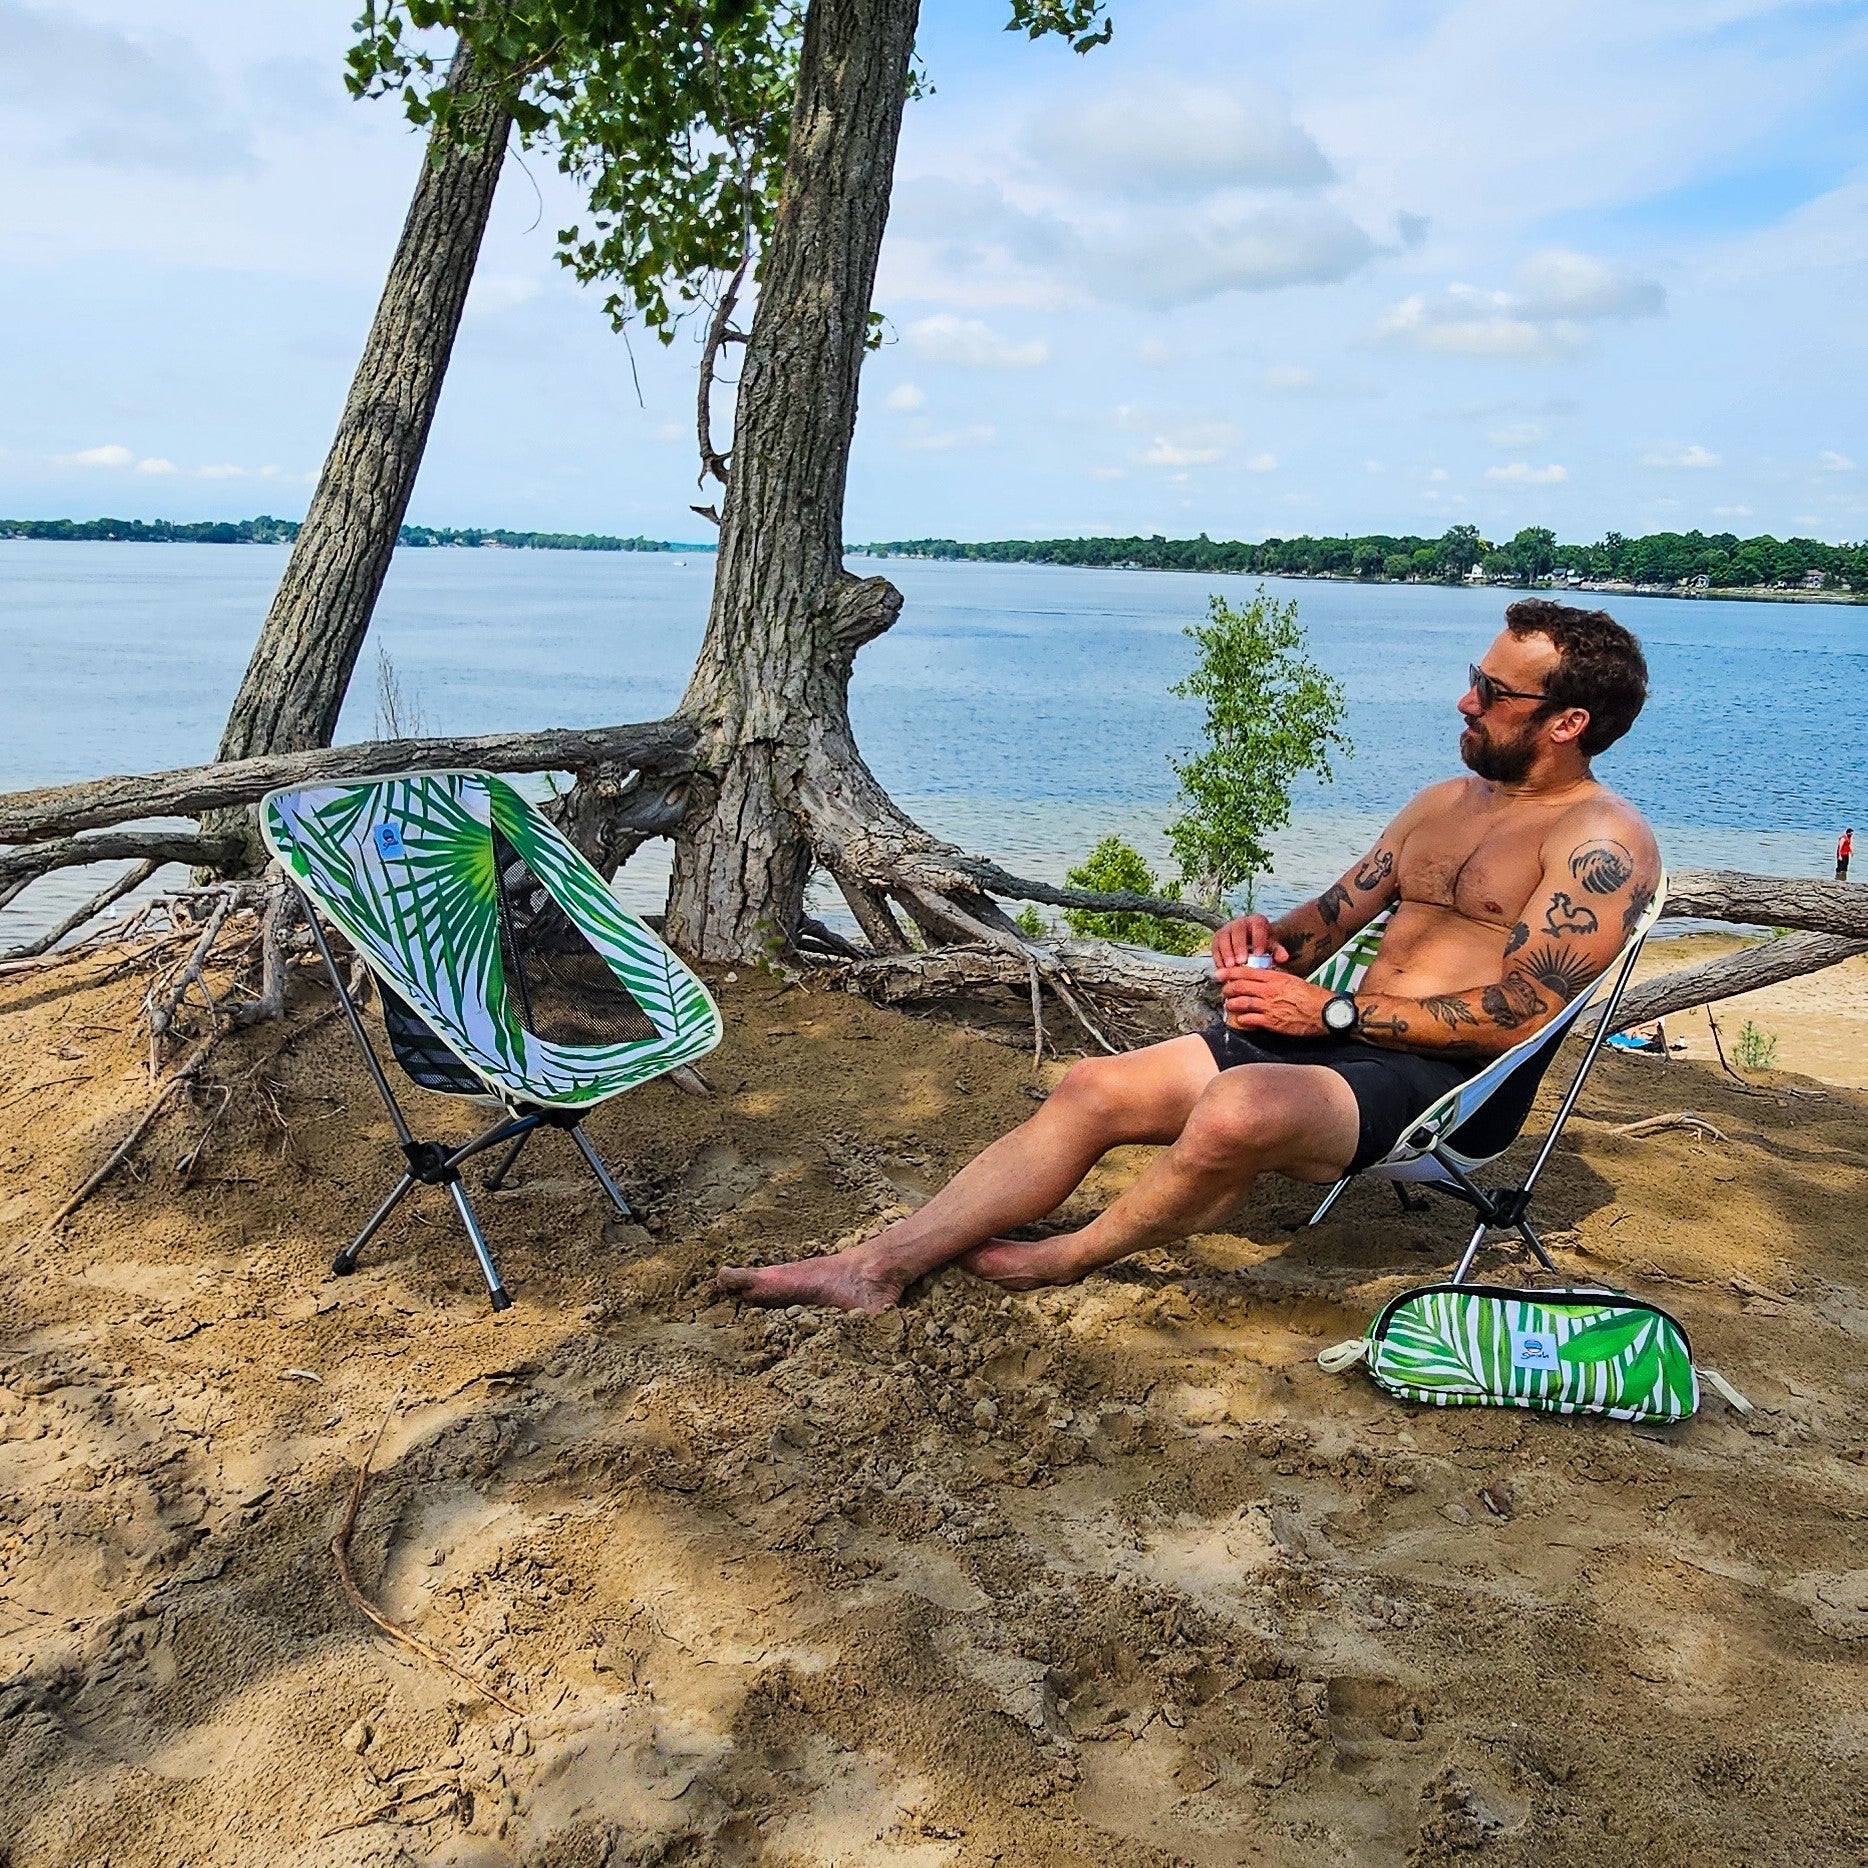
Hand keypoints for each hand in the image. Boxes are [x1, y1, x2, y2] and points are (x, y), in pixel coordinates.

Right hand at [1212, 913, 1286, 972]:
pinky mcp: (1217, 937)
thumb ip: (1278, 951)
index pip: (1257, 926)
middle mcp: (1240, 921)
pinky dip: (1218, 957)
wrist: (1251, 942)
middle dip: (1239, 946)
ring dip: (1226, 952)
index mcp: (1257, 921)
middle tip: (1242, 962)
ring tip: (1230, 967)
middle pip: (1237, 930)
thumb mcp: (1273, 947)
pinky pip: (1215, 945)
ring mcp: (1227, 928)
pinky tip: (1222, 968)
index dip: (1258, 939)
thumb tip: (1283, 958)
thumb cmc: (1264, 945)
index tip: (1259, 954)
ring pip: (1223, 937)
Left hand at [1218, 966, 1332, 1035]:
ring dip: (1231, 1004)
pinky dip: (1241, 1019)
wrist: (1325, 1012)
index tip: (1219, 973)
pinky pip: (1249, 1020)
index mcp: (1275, 978)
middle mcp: (1269, 990)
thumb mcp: (1293, 980)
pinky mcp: (1271, 1022)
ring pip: (1240, 1003)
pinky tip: (1240, 1020)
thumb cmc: (1312, 996)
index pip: (1246, 972)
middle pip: (1239, 987)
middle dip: (1227, 989)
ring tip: (1229, 1005)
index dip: (1229, 972)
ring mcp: (1269, 1007)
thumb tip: (1263, 978)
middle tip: (1224, 991)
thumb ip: (1276, 979)